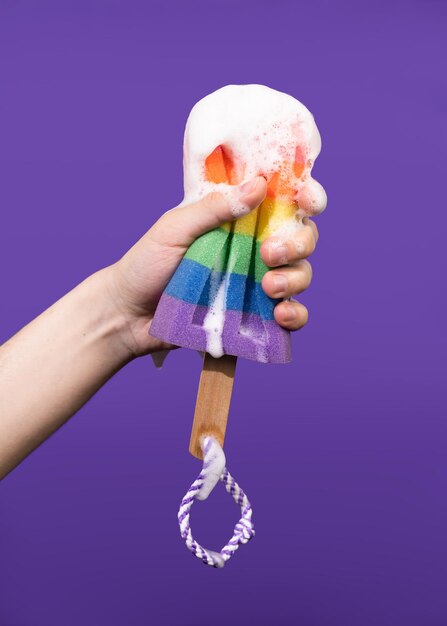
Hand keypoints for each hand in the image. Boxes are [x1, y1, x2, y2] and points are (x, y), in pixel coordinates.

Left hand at [106, 176, 318, 356]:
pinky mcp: (254, 316)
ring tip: (269, 287)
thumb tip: (258, 185)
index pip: (282, 202)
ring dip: (295, 279)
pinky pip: (290, 315)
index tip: (309, 200)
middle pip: (301, 238)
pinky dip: (294, 316)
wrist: (127, 315)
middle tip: (270, 254)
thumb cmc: (146, 264)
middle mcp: (253, 249)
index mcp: (237, 220)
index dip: (306, 197)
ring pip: (301, 275)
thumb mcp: (175, 228)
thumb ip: (213, 208)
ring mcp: (256, 284)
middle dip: (298, 243)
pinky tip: (280, 316)